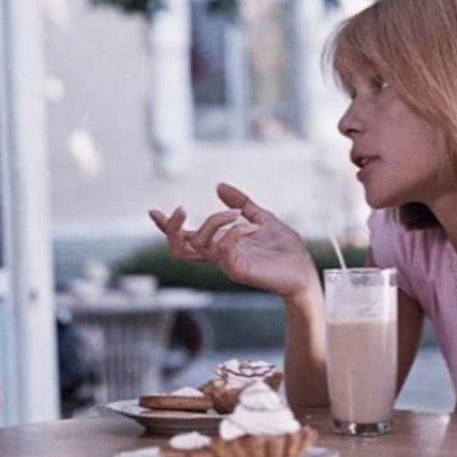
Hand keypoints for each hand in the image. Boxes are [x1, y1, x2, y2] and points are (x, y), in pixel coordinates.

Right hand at [149, 183, 318, 298]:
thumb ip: (240, 203)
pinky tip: (251, 226)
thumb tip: (218, 186)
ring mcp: (226, 263)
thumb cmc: (284, 248)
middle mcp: (218, 255)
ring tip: (235, 214)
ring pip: (199, 244)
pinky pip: (222, 249)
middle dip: (173, 228)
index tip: (153, 211)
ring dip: (213, 221)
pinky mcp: (237, 270)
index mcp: (220, 244)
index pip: (186, 238)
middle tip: (181, 209)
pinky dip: (233, 231)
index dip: (166, 227)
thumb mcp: (261, 217)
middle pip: (180, 247)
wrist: (304, 269)